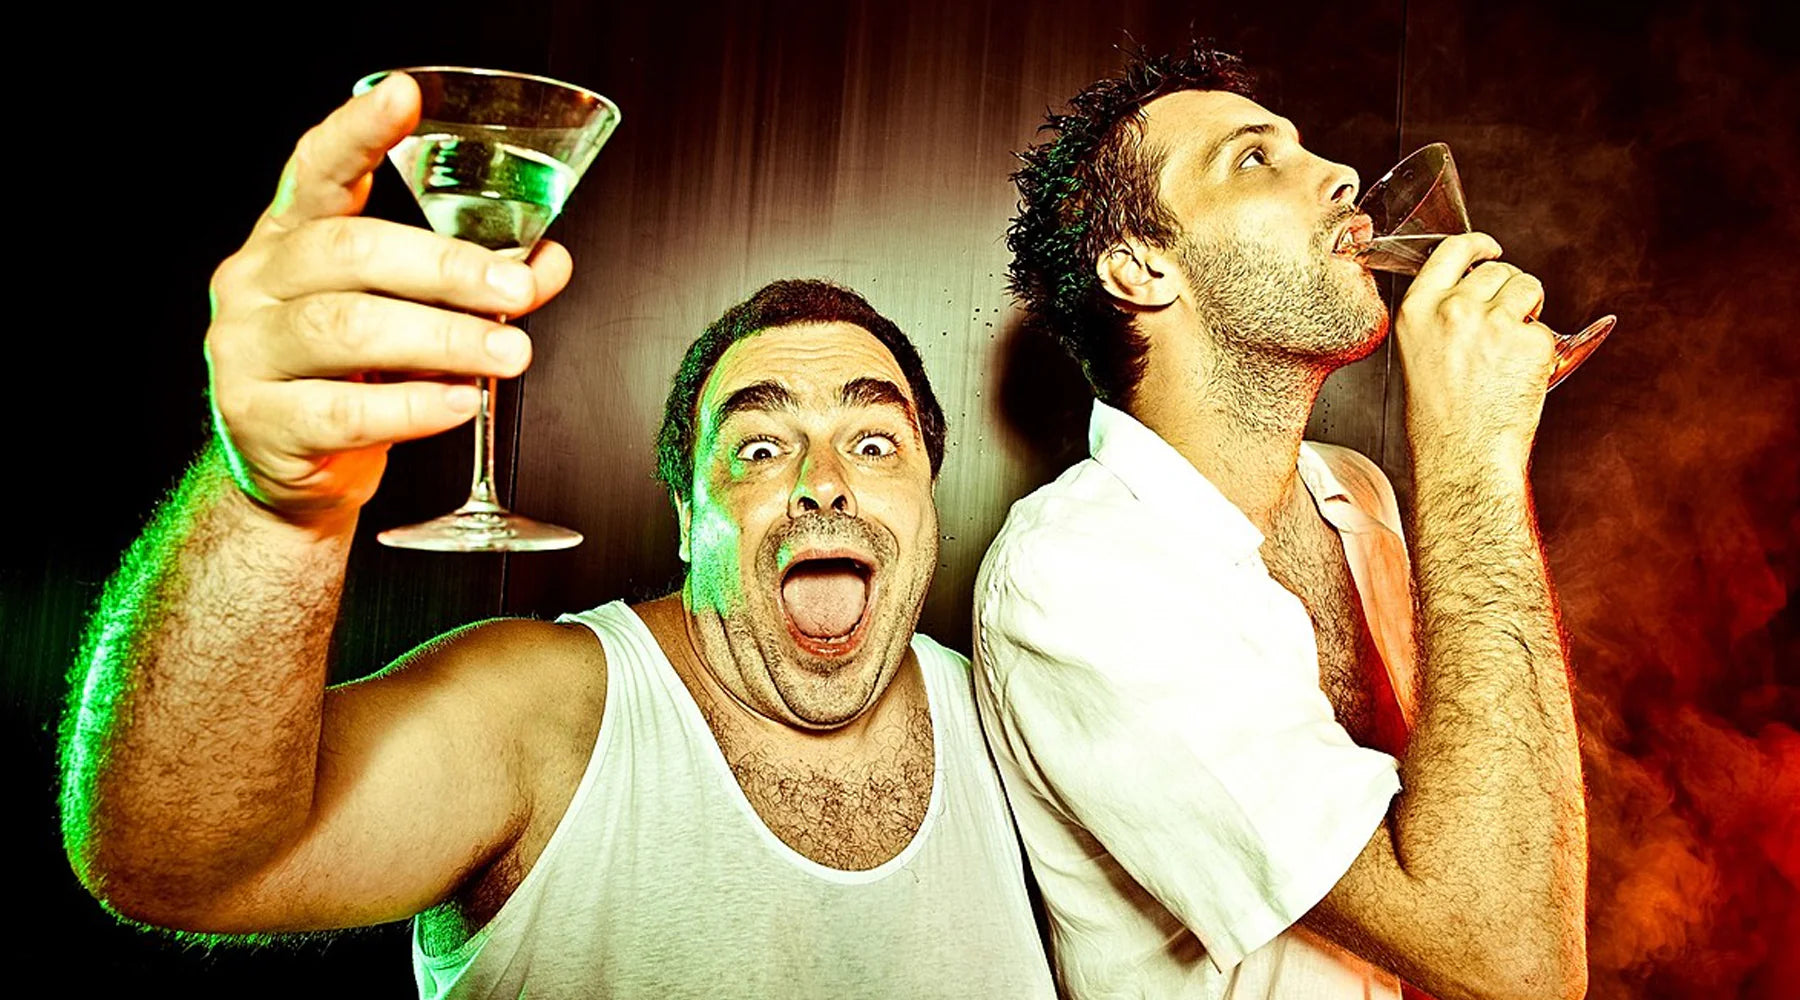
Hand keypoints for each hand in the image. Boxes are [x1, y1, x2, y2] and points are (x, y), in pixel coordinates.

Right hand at [204, 72, 573, 525]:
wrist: (290, 471)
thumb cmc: (349, 378)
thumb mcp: (409, 317)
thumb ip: (474, 285)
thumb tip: (547, 263)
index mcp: (289, 236)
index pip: (318, 168)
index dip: (359, 131)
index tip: (404, 97)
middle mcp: (256, 282)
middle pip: (348, 252)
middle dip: (445, 268)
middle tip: (516, 292)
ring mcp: (247, 351)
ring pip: (347, 329)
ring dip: (442, 337)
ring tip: (508, 352)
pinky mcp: (261, 421)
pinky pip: (346, 411)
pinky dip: (415, 406)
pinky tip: (462, 400)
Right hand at [1394, 232, 1555, 475]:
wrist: (1462, 456)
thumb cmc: (1438, 419)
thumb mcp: (1417, 354)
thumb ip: (1437, 316)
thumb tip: (1470, 294)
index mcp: (1419, 310)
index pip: (1452, 251)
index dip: (1478, 244)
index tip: (1491, 248)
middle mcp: (1454, 309)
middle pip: (1496, 270)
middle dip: (1507, 289)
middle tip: (1505, 323)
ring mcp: (1494, 322)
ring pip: (1527, 288)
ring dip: (1529, 308)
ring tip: (1514, 346)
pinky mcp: (1530, 341)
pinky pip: (1545, 329)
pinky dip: (1540, 349)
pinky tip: (1519, 373)